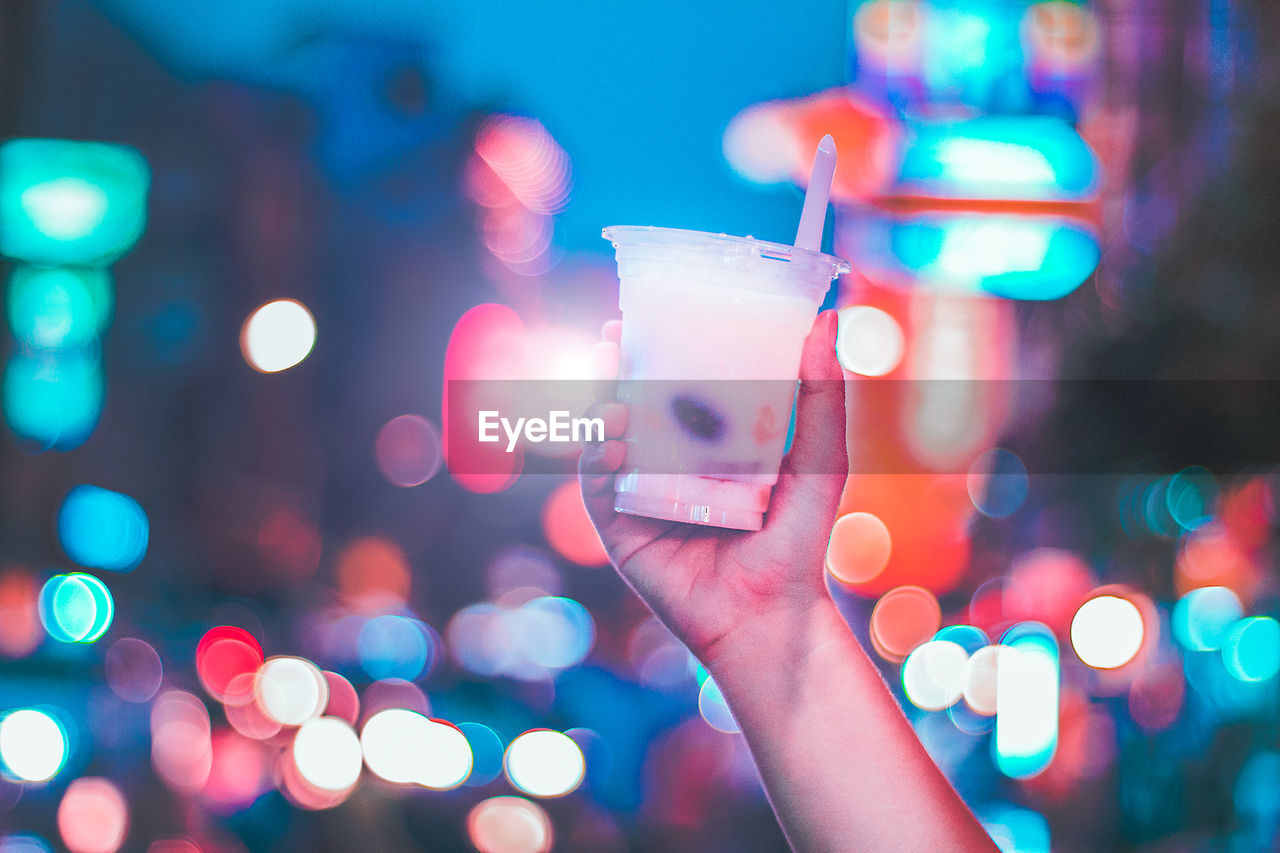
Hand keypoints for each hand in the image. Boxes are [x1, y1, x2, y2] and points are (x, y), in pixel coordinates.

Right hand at [578, 310, 847, 665]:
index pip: (672, 384)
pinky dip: (596, 459)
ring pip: (603, 439)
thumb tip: (825, 321)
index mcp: (706, 443)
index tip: (645, 313)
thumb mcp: (819, 459)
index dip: (654, 348)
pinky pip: (597, 487)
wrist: (772, 616)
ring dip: (598, 409)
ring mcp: (638, 495)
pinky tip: (610, 443)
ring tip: (614, 394)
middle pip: (628, 403)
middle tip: (614, 337)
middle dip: (614, 370)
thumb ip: (820, 395)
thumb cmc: (798, 541)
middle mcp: (666, 464)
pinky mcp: (619, 530)